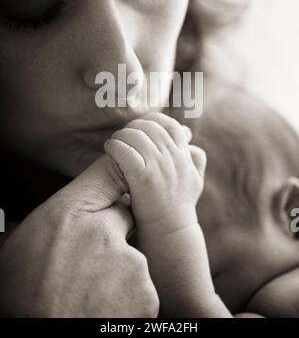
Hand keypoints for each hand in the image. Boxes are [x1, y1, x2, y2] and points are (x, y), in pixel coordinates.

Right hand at [0, 154, 158, 316]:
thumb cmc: (23, 300)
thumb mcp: (16, 248)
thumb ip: (33, 221)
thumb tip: (26, 213)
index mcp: (68, 215)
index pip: (109, 171)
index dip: (112, 181)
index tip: (114, 186)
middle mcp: (102, 231)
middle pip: (124, 214)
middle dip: (112, 231)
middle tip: (88, 259)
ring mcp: (129, 262)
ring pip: (133, 251)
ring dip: (120, 266)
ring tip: (91, 289)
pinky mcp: (145, 293)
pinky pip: (143, 283)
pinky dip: (130, 293)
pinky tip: (105, 304)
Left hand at [104, 113, 205, 227]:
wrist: (171, 233)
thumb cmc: (178, 208)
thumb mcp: (195, 181)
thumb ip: (196, 161)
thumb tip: (192, 145)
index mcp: (185, 155)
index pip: (169, 125)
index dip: (152, 121)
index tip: (140, 128)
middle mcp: (174, 157)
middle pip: (149, 127)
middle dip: (133, 128)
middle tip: (123, 136)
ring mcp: (160, 166)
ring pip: (135, 135)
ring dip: (121, 136)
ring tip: (115, 143)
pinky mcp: (144, 177)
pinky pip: (124, 151)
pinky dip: (114, 146)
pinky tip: (110, 150)